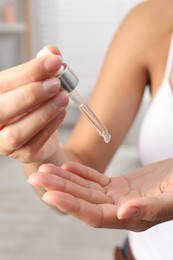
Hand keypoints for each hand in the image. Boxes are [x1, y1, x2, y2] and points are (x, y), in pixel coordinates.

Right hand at [0, 46, 68, 162]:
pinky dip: (51, 126)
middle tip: (56, 83)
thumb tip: (52, 52)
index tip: (54, 61)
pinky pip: (35, 143)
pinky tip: (61, 112)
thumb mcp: (33, 83)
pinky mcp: (22, 155)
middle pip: (3, 110)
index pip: (3, 84)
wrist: (39, 131)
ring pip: (17, 132)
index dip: (29, 72)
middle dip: (32, 94)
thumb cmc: (31, 105)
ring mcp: (3, 143)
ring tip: (63, 97)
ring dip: (44, 112)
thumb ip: (40, 67)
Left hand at [27, 158, 172, 230]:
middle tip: (36, 177)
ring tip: (46, 170)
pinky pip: (97, 180)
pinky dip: (82, 174)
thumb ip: (149, 209)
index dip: (71, 206)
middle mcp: (121, 210)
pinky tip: (67, 167)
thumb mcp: (172, 198)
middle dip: (59, 189)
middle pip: (84, 201)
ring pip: (87, 189)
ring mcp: (119, 197)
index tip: (49, 194)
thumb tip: (123, 214)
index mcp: (131, 219)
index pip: (94, 215)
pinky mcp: (121, 185)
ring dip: (65, 179)